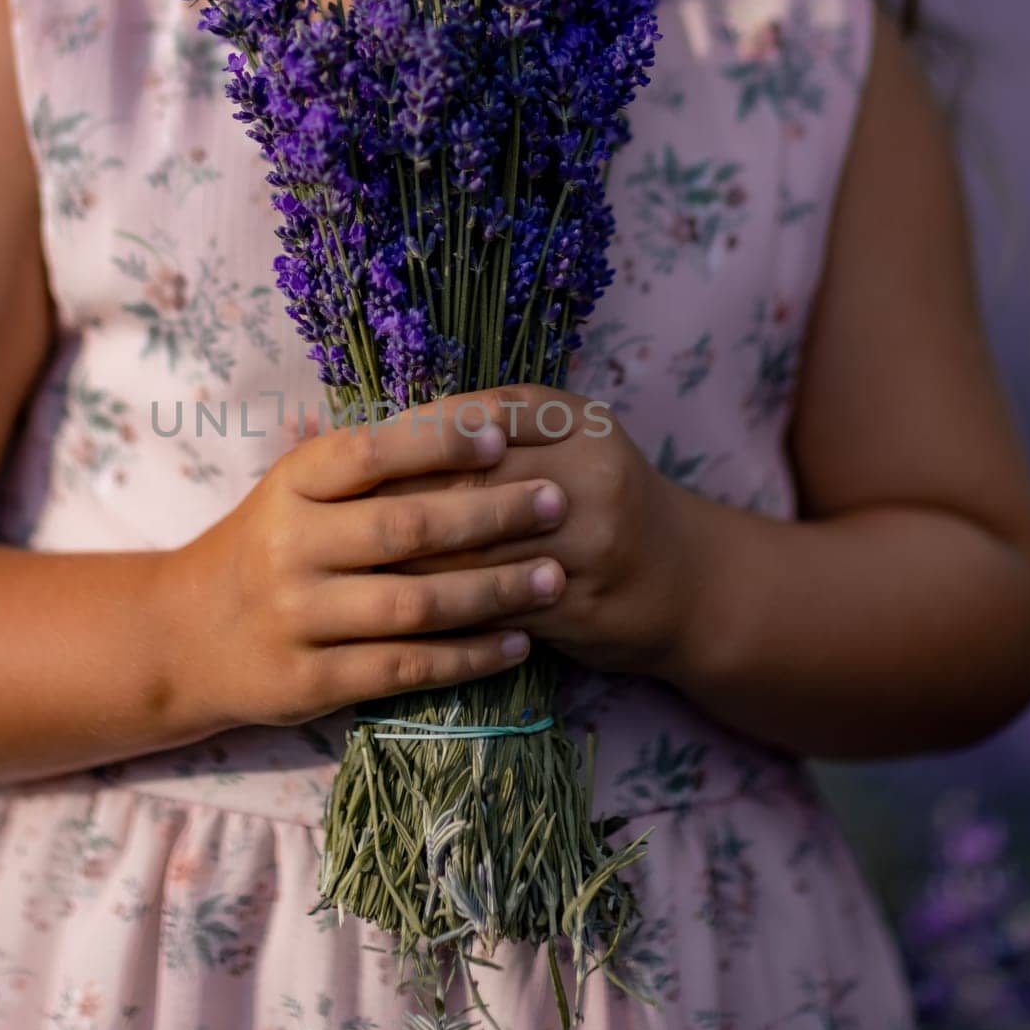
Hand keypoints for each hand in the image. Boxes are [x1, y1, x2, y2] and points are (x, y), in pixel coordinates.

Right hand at [157, 389, 574, 728]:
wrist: (184, 635)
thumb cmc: (267, 547)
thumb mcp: (295, 491)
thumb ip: (366, 465)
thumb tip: (476, 421)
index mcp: (290, 486)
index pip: (369, 452)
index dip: (438, 442)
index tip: (502, 436)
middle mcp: (289, 548)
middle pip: (405, 528)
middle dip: (491, 514)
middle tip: (557, 503)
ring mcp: (298, 618)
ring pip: (413, 604)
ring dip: (494, 591)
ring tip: (554, 577)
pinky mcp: (311, 681)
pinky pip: (405, 667)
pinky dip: (468, 656)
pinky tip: (519, 643)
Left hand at [365, 385, 704, 675]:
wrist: (690, 583)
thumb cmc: (604, 502)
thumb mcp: (568, 442)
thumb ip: (496, 430)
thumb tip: (387, 431)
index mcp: (581, 422)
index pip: (480, 416)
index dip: (415, 436)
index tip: (359, 453)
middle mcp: (593, 474)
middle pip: (472, 483)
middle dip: (398, 503)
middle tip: (339, 518)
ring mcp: (594, 542)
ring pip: (478, 551)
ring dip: (410, 564)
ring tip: (354, 568)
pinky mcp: (585, 604)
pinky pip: (497, 607)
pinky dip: (446, 611)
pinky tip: (402, 613)